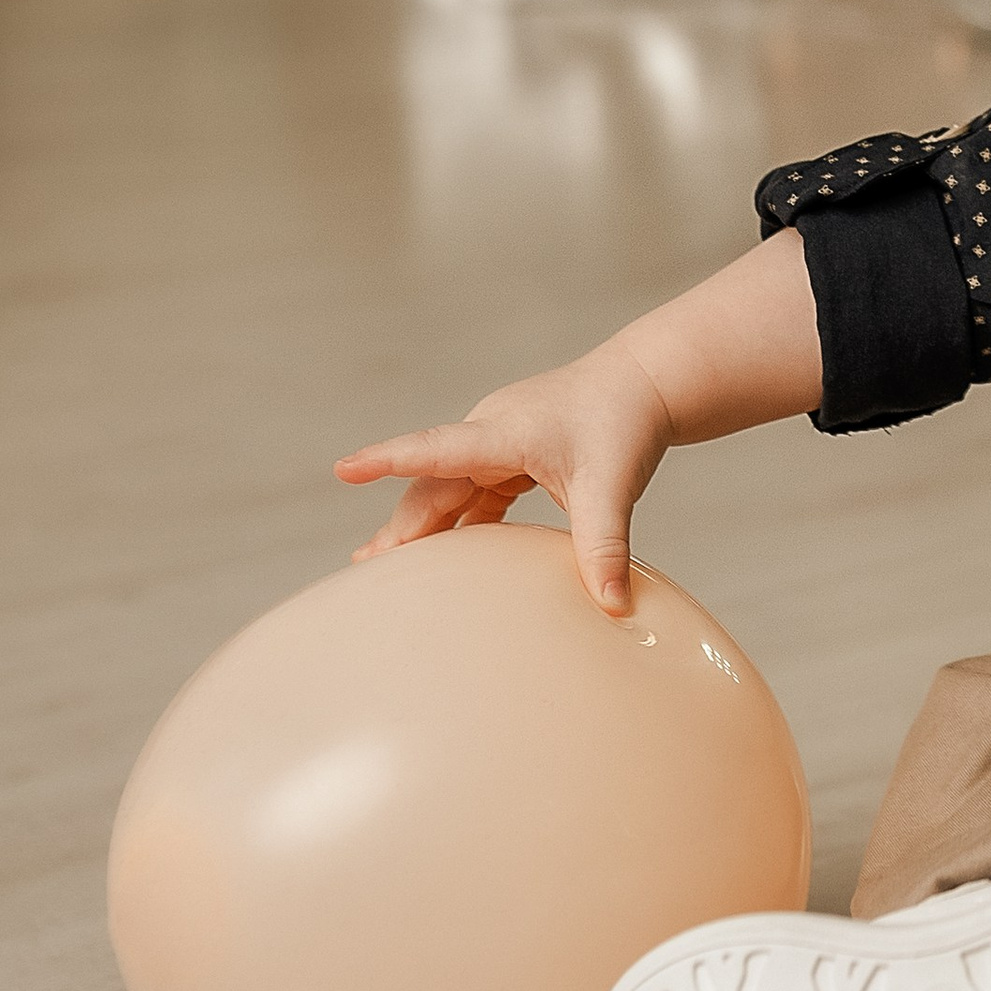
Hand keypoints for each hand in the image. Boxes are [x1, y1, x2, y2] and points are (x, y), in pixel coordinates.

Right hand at [336, 341, 676, 613]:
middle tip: (366, 568)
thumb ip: (606, 547)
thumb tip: (615, 608)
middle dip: (401, 523)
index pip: (437, 448)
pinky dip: (457, 524)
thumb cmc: (626, 423)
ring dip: (422, 526)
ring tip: (385, 567)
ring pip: (448, 489)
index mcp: (506, 432)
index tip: (345, 467)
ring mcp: (498, 445)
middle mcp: (492, 433)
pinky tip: (444, 557)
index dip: (390, 460)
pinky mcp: (510, 457)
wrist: (646, 382)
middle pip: (434, 482)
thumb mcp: (613, 487)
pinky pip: (472, 494)